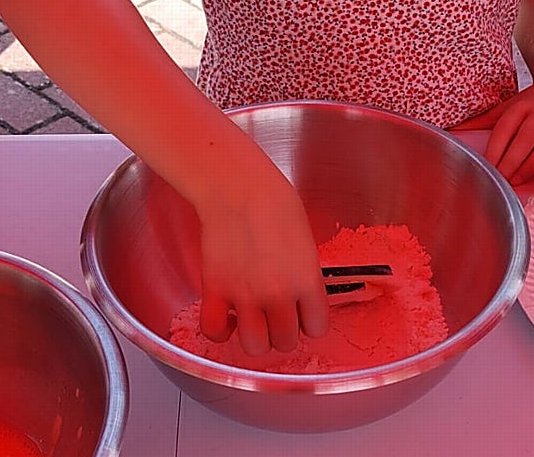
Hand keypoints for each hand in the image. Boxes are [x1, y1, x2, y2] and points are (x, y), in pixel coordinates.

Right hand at [196, 178, 329, 355]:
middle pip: (286, 342)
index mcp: (307, 280)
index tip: (304, 315)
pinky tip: (226, 318)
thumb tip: (299, 297)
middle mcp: (278, 295)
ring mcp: (245, 296)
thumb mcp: (305, 241)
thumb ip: (304, 275)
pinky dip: (220, 331)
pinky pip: (215, 331)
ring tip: (253, 320)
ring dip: (256, 337)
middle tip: (277, 315)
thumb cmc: (275, 202)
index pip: (318, 328)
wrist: (238, 187)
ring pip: (255, 347)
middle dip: (283, 331)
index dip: (310, 323)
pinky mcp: (215, 290)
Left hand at [453, 83, 533, 185]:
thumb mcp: (508, 107)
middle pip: (526, 138)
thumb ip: (482, 121)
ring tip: (517, 181)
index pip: (505, 129)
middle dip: (511, 162)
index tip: (486, 168)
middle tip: (499, 180)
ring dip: (532, 165)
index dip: (495, 150)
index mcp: (522, 105)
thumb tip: (450, 131)